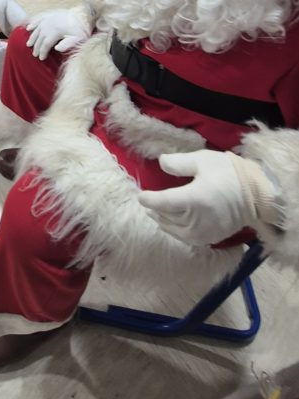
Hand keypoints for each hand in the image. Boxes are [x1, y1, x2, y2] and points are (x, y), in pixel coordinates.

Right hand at [26, 7, 90, 60]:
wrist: (83, 15)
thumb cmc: (81, 29)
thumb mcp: (77, 38)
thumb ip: (67, 44)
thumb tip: (56, 49)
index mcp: (56, 32)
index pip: (46, 44)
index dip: (42, 52)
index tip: (41, 58)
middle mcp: (49, 24)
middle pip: (40, 38)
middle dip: (36, 47)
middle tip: (35, 54)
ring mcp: (48, 18)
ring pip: (37, 30)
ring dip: (32, 37)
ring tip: (29, 45)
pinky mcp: (49, 14)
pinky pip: (38, 19)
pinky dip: (32, 24)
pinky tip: (28, 28)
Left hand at [138, 150, 280, 246]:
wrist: (257, 194)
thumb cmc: (228, 173)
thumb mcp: (202, 160)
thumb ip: (179, 163)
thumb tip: (160, 163)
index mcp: (194, 199)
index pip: (163, 202)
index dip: (149, 199)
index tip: (140, 196)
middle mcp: (197, 220)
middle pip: (167, 217)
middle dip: (155, 210)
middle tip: (146, 203)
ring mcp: (205, 232)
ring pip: (175, 230)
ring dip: (163, 222)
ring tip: (155, 214)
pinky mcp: (212, 238)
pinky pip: (187, 238)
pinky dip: (177, 232)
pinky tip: (172, 226)